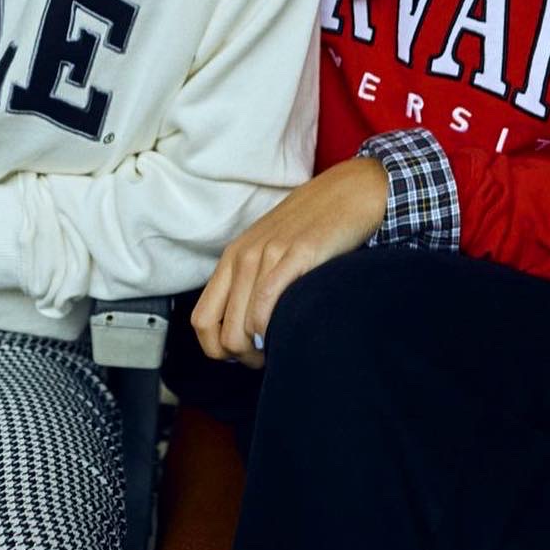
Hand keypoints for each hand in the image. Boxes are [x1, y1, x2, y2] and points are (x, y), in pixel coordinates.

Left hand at [191, 157, 387, 368]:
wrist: (348, 192)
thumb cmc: (312, 227)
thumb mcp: (270, 251)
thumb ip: (253, 283)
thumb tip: (245, 332)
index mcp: (232, 258)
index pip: (201, 320)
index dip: (217, 349)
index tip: (243, 355)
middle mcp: (243, 257)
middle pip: (223, 333)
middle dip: (245, 358)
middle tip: (269, 358)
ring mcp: (268, 254)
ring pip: (244, 327)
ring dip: (263, 350)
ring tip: (282, 346)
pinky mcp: (297, 254)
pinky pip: (269, 303)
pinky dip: (274, 329)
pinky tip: (291, 329)